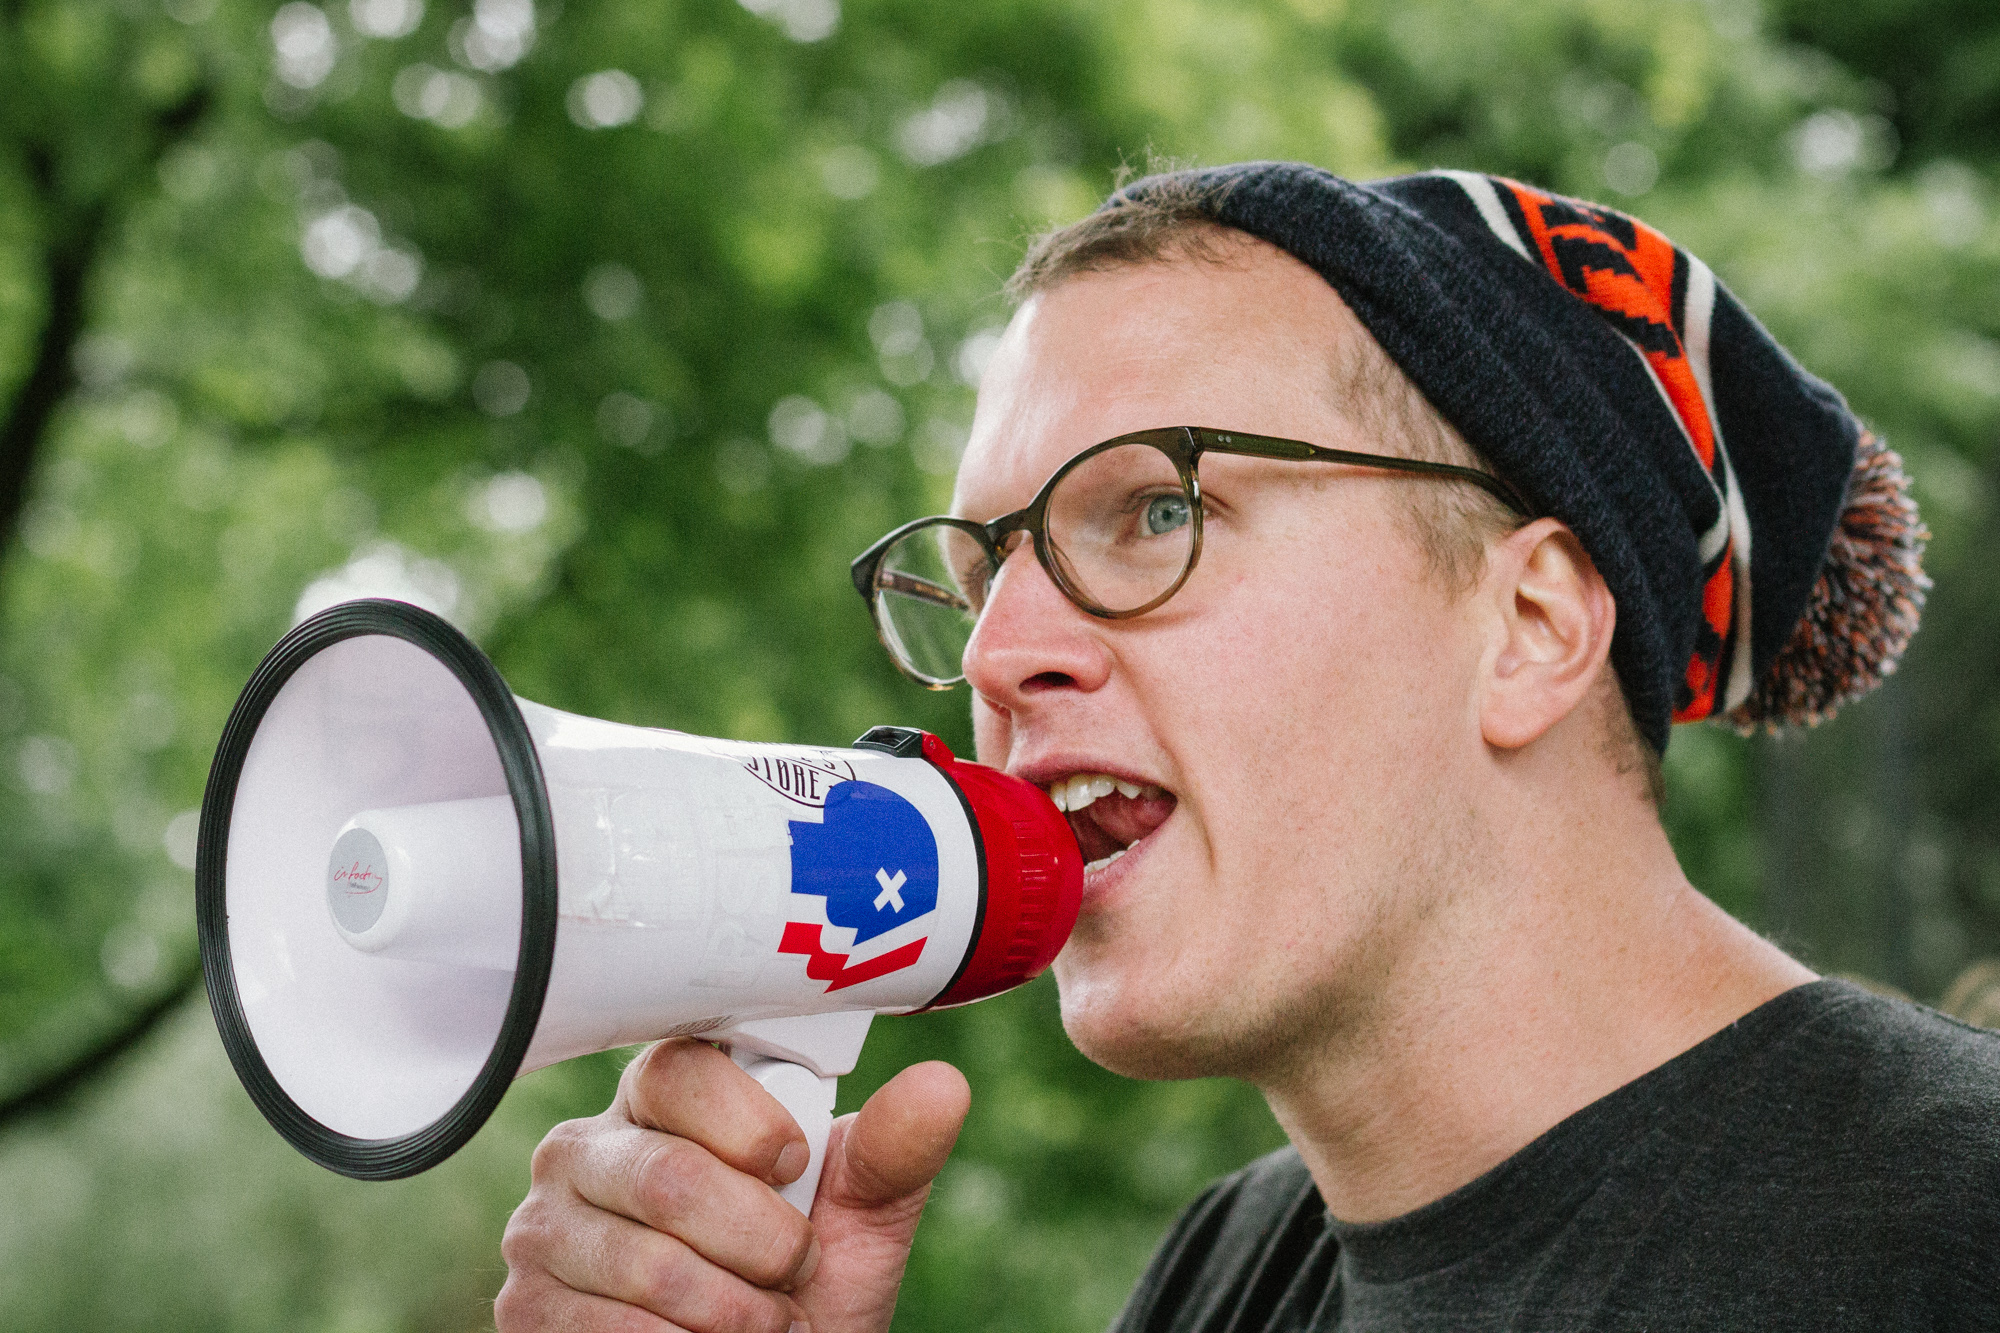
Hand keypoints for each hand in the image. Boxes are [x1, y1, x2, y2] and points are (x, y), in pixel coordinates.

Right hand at [496, 1038, 970, 1332]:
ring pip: (647, 1265)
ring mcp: (543, 1228)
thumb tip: (942, 1086)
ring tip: (761, 1322)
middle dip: (763, 1245)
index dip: (754, 1130)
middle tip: (792, 1274)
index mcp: (664, 1100)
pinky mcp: (523, 1307)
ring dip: (733, 1314)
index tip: (795, 1168)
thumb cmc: (802, 1293)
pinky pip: (611, 1331)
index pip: (681, 1070)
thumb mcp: (861, 1225)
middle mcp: (587, 1149)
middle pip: (669, 1177)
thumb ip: (891, 1156)